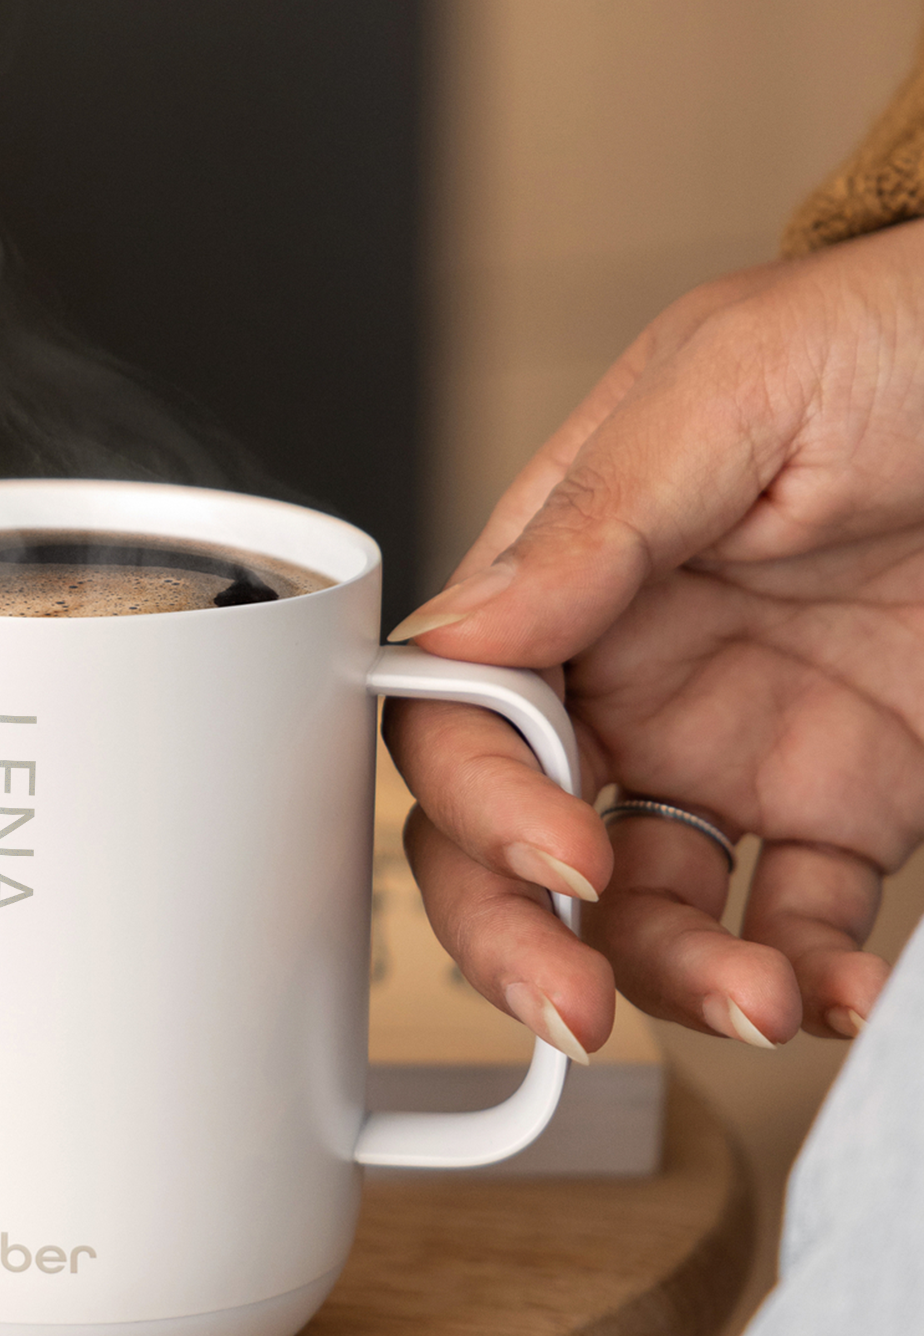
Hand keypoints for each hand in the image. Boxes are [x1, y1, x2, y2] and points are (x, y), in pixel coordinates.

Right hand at [383, 217, 923, 1052]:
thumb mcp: (736, 385)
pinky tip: (839, 989)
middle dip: (520, 934)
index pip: (459, 717)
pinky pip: (802, 921)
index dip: (481, 802)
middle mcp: (631, 679)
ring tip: (762, 1002)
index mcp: (571, 578)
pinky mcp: (850, 802)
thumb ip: (593, 521)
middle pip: (513, 841)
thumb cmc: (907, 331)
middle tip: (574, 1005)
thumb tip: (455, 640)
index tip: (564, 849)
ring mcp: (735, 748)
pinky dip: (812, 979)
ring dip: (678, 982)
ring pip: (647, 911)